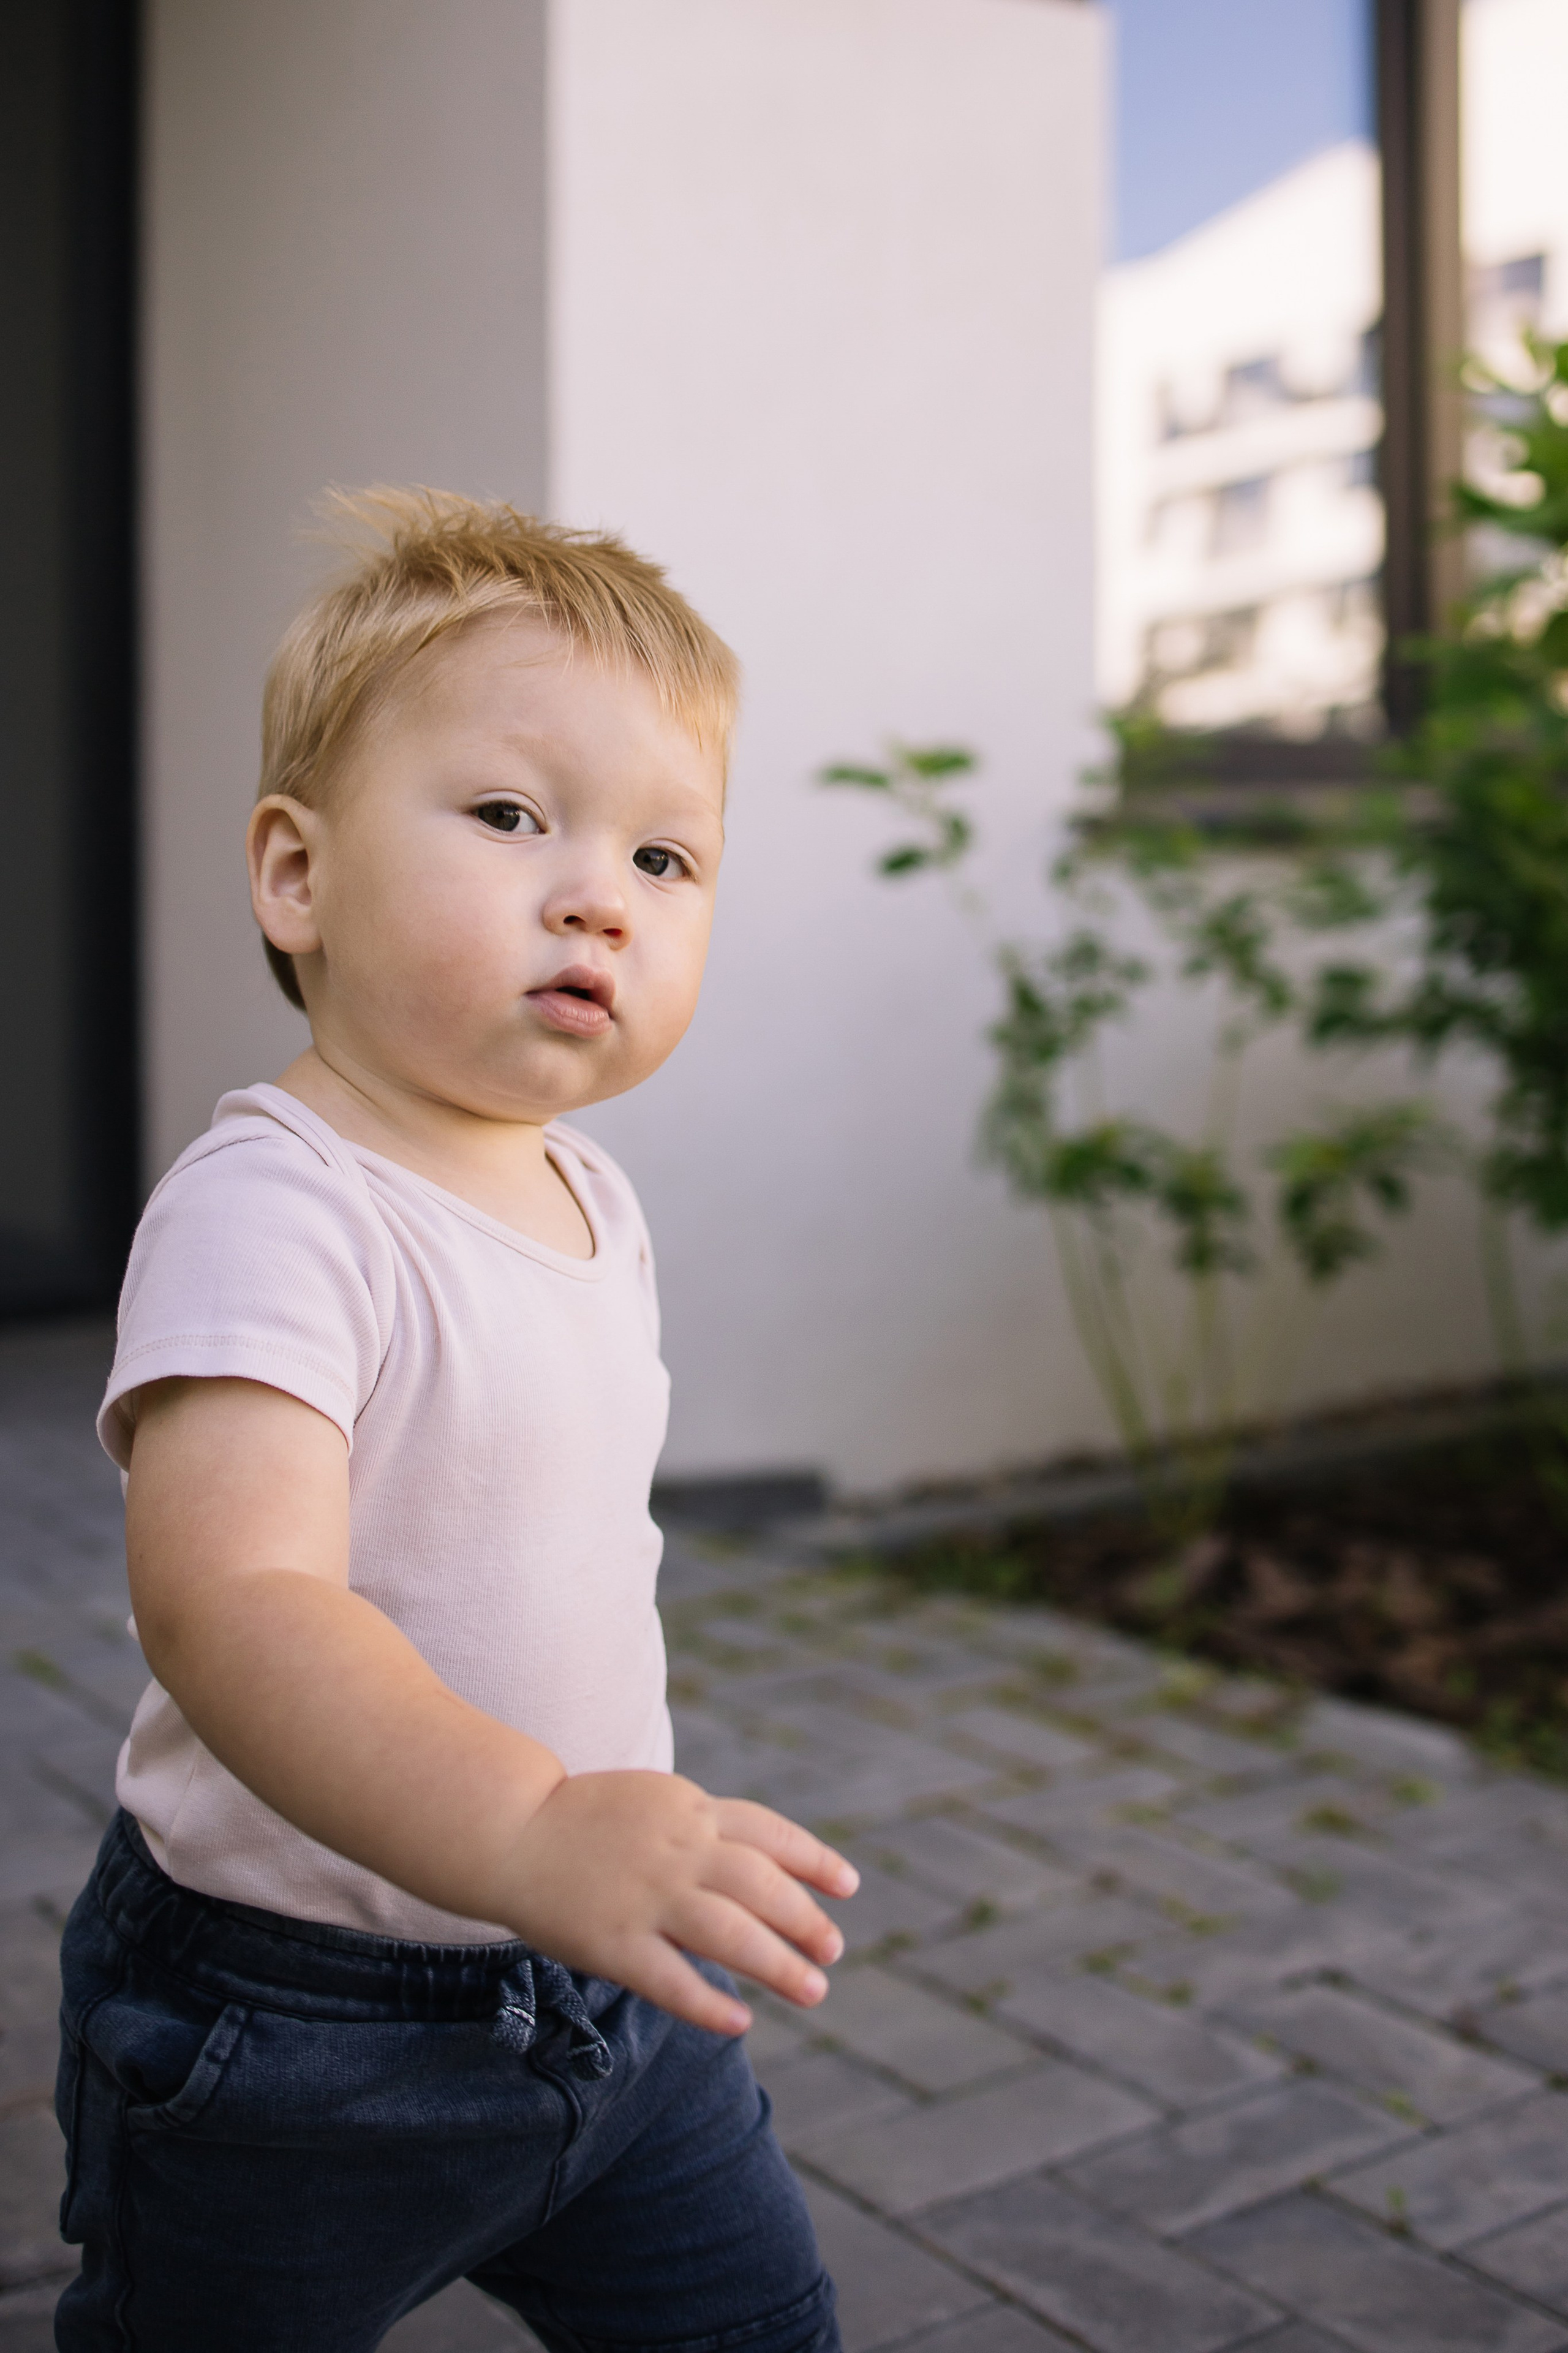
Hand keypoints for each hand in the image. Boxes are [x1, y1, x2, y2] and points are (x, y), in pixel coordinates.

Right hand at [495, 1770, 857, 2034]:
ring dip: (778, 1966)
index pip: (768, 1834)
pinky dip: (710, 2005)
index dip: (813, 1861)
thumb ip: (705, 1827)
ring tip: (813, 1990)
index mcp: (689, 1809)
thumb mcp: (656, 1801)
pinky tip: (740, 2022)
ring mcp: (645, 1897)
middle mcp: (676, 1850)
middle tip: (834, 1950)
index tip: (848, 1887)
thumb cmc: (587, 1819)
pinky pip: (672, 1981)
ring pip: (730, 1934)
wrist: (509, 1829)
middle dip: (805, 1920)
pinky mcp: (613, 1943)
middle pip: (761, 1887)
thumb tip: (766, 1865)